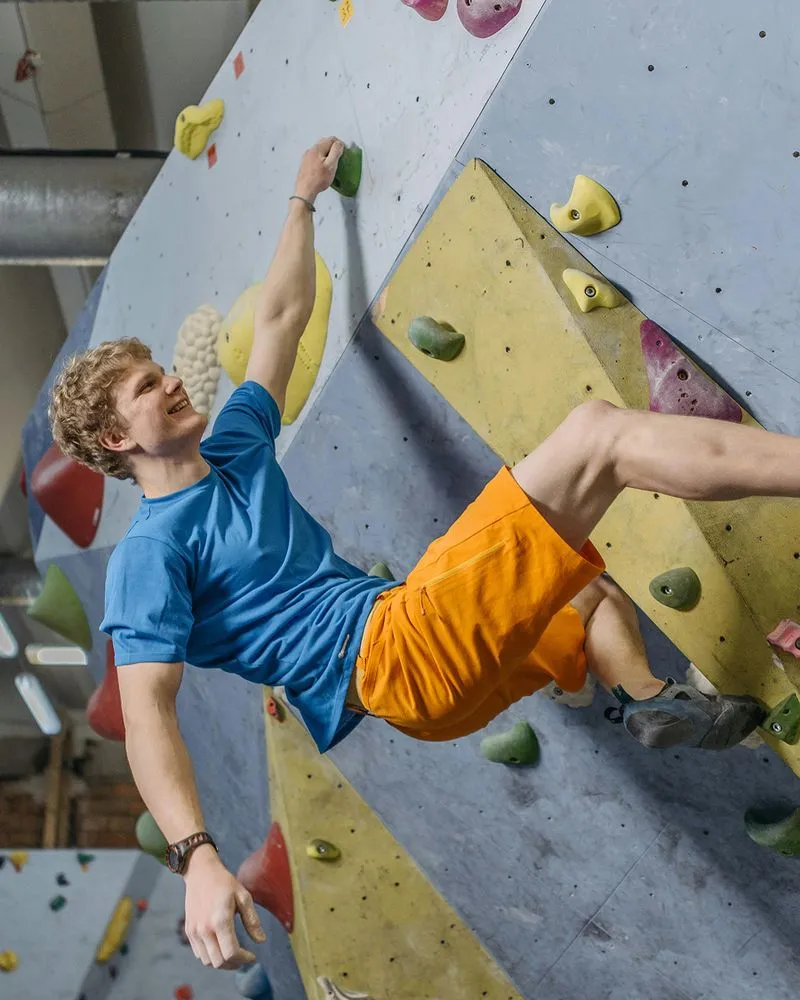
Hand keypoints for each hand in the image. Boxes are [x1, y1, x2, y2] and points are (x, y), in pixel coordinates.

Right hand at [183, 849, 265, 969]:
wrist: (200, 872)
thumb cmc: (224, 882)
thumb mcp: (243, 896)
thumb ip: (252, 920)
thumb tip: (261, 941)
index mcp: (220, 920)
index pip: (231, 953)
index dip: (244, 959)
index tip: (252, 956)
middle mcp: (205, 929)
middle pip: (219, 962)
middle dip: (234, 964)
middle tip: (244, 957)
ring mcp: (195, 931)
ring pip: (208, 961)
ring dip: (222, 963)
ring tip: (234, 954)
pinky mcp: (189, 930)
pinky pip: (199, 954)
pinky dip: (211, 957)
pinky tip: (221, 948)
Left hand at [293, 136, 344, 203]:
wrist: (305, 190)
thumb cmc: (318, 179)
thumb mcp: (331, 165)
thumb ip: (336, 151)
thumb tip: (339, 143)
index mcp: (318, 148)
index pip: (331, 139)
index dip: (340, 144)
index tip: (343, 152)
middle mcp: (311, 150)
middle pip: (325, 142)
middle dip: (333, 147)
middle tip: (339, 157)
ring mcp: (307, 156)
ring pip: (320, 149)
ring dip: (327, 153)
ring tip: (332, 163)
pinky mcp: (305, 163)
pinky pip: (315, 156)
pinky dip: (321, 158)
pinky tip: (323, 167)